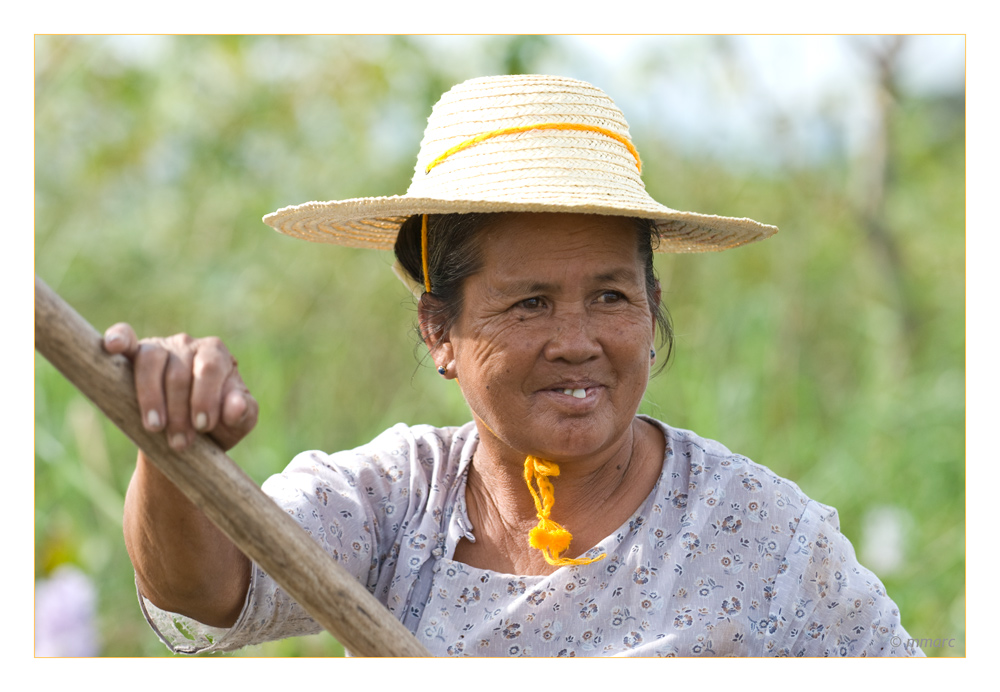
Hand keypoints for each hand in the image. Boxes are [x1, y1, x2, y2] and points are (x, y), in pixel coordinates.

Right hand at [103, 323, 257, 451]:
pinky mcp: (134, 353)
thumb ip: (243, 413)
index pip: (210, 368)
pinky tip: (112, 346)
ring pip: (151, 360)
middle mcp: (188, 345)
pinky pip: (126, 338)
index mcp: (217, 356)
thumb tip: (235, 405)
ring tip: (154, 427)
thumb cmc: (215, 426)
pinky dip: (118, 338)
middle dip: (179, 410)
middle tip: (180, 442)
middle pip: (179, 371)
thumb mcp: (237, 424)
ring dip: (150, 396)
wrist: (184, 438)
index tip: (202, 427)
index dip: (205, 397)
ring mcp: (159, 347)